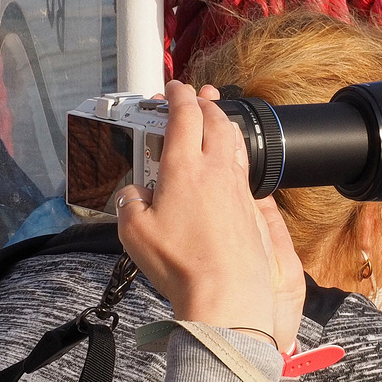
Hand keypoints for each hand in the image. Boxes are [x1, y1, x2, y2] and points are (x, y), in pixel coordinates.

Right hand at [116, 81, 303, 350]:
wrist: (226, 292)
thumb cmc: (181, 263)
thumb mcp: (133, 231)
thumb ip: (130, 202)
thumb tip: (134, 193)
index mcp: (184, 167)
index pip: (184, 116)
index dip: (178, 96)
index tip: (173, 89)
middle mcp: (215, 169)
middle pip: (215, 120)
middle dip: (205, 103)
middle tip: (198, 96)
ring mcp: (237, 187)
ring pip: (234, 140)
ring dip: (223, 123)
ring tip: (217, 118)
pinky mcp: (251, 207)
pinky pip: (244, 166)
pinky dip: (235, 151)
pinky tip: (231, 162)